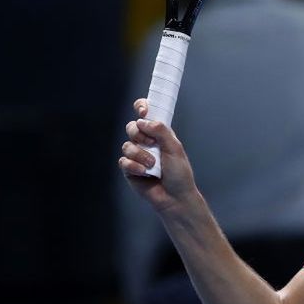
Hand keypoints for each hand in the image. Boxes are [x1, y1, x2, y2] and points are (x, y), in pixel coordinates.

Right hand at [119, 98, 198, 215]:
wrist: (174, 196)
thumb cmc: (179, 172)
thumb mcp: (174, 148)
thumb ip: (161, 131)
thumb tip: (143, 120)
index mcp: (159, 133)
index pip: (146, 114)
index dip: (141, 108)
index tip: (143, 111)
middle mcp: (146, 142)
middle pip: (132, 127)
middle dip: (139, 134)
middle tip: (150, 143)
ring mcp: (137, 155)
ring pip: (127, 145)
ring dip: (140, 154)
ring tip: (152, 164)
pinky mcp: (129, 169)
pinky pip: (124, 161)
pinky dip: (134, 166)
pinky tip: (144, 172)